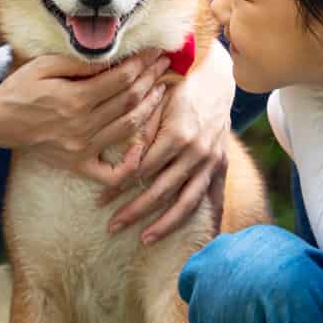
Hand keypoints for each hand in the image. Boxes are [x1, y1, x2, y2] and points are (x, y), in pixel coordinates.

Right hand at [0, 50, 169, 153]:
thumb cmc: (20, 89)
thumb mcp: (44, 65)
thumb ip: (78, 64)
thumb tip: (111, 60)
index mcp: (75, 98)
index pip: (121, 79)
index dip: (142, 64)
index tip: (154, 52)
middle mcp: (82, 125)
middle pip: (129, 101)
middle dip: (151, 79)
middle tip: (164, 65)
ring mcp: (82, 148)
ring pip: (128, 129)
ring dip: (150, 108)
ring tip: (161, 90)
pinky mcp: (78, 164)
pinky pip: (110, 173)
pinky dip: (130, 165)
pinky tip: (142, 148)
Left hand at [102, 46, 234, 243]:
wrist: (216, 82)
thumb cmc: (178, 91)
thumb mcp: (155, 103)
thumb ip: (140, 132)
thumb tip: (119, 162)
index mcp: (176, 135)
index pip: (142, 170)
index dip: (120, 187)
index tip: (101, 200)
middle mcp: (196, 152)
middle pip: (161, 190)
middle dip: (135, 211)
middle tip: (112, 227)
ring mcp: (211, 162)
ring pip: (187, 201)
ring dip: (165, 224)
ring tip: (144, 239)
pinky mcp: (221, 166)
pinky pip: (213, 198)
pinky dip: (207, 220)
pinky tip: (200, 239)